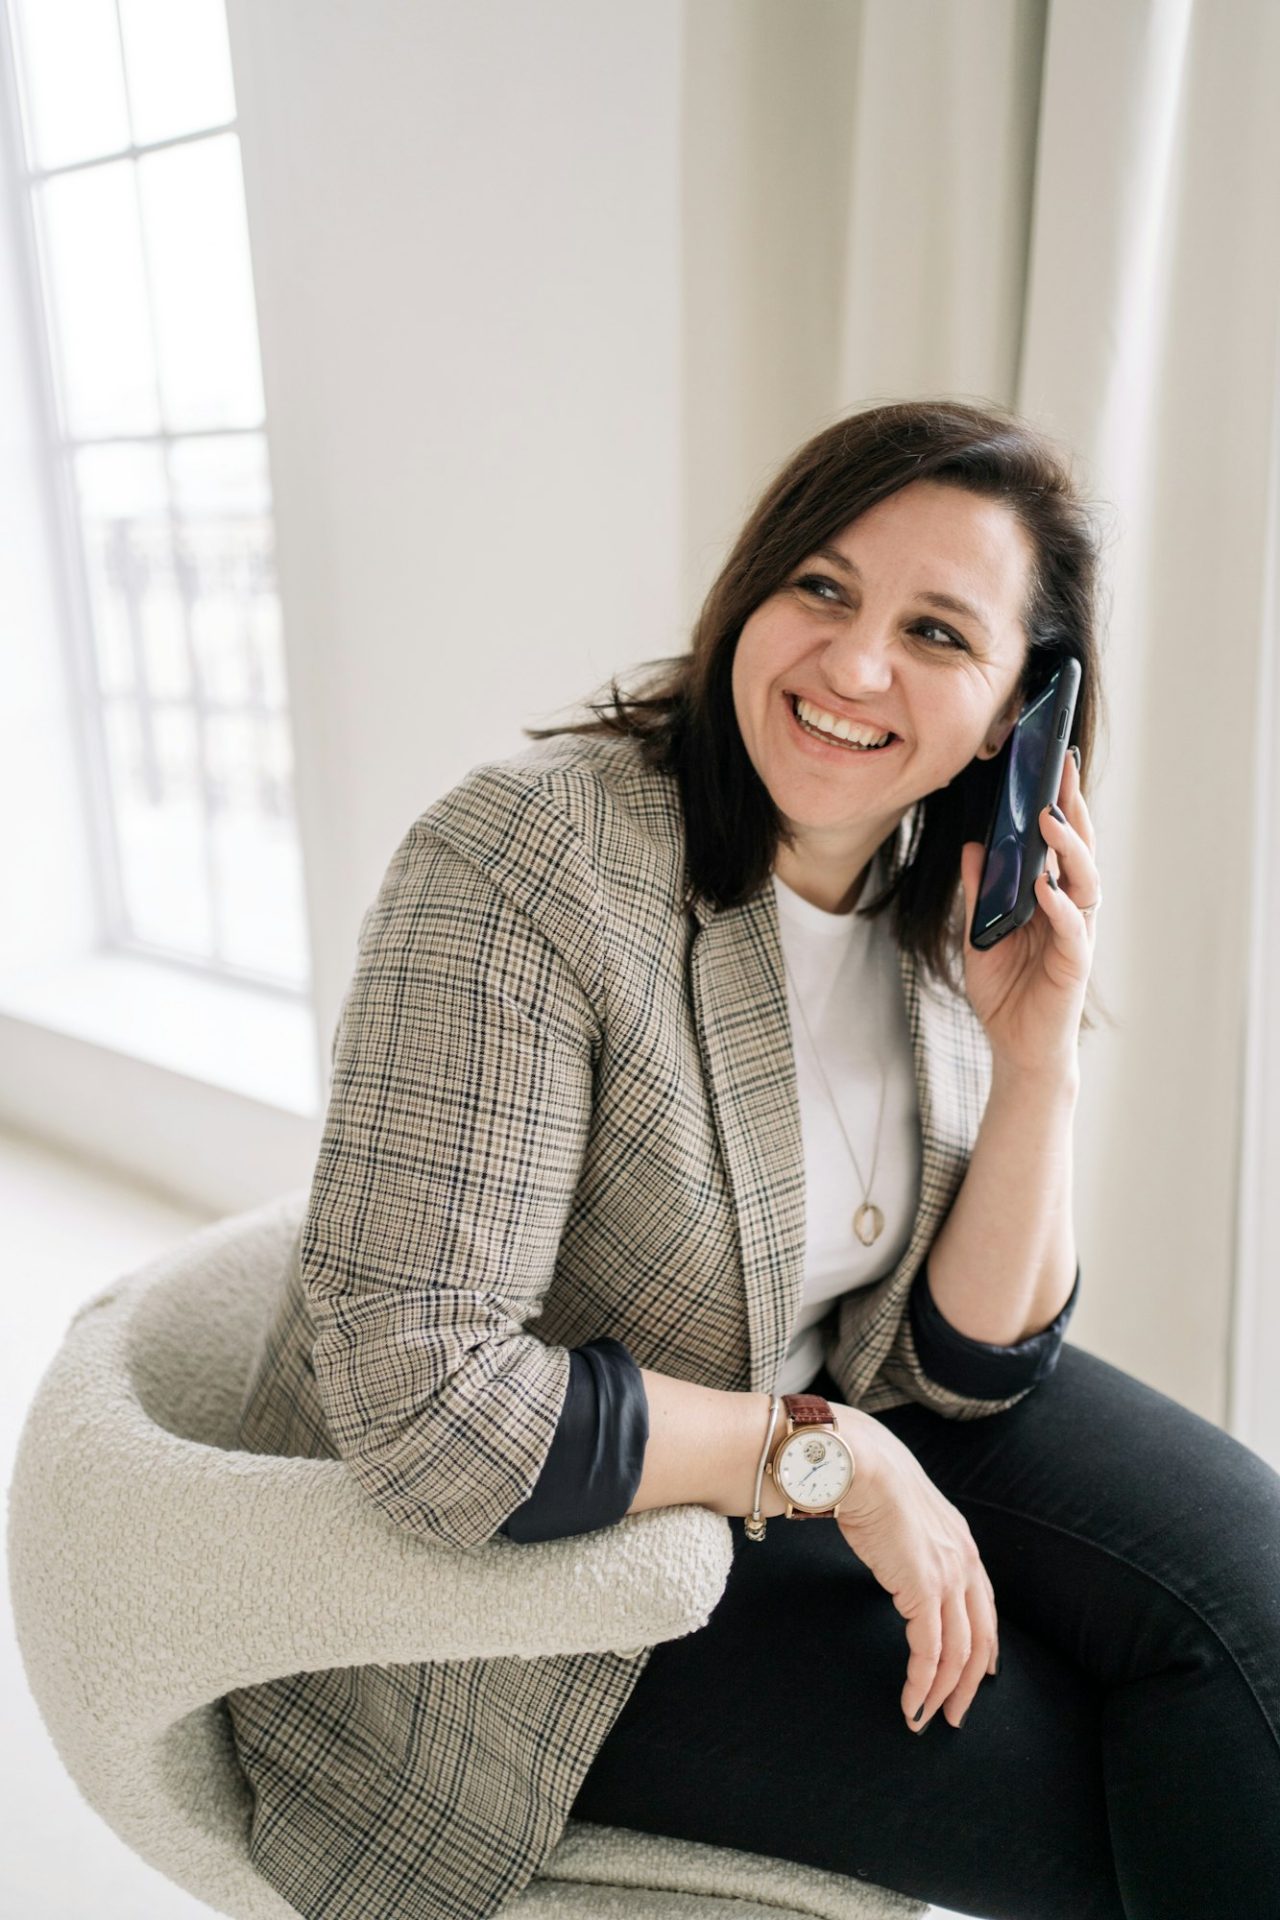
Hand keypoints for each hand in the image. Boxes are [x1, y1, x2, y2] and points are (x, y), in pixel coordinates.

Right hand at [834, 1407, 997, 1731]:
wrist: (858, 1463)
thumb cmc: (869, 1479)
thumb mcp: (903, 1512)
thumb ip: (910, 1537)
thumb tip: (895, 1546)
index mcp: (962, 1543)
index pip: (985, 1607)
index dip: (984, 1646)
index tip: (977, 1675)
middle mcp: (965, 1561)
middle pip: (980, 1638)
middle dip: (968, 1683)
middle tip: (953, 1714)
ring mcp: (948, 1576)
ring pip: (958, 1653)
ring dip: (943, 1692)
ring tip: (925, 1719)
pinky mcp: (924, 1589)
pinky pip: (929, 1652)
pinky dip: (921, 1684)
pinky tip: (910, 1703)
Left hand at [957, 748, 1099, 1075]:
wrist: (1017, 1048)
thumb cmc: (1005, 991)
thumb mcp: (977, 935)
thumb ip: (979, 893)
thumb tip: (973, 847)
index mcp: (1051, 897)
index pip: (1060, 844)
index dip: (1061, 804)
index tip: (1054, 764)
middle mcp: (1071, 910)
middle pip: (1080, 852)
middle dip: (1072, 810)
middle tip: (1061, 772)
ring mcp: (1077, 936)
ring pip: (1084, 883)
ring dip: (1068, 850)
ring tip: (1050, 820)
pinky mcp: (1074, 966)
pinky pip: (1071, 930)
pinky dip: (1060, 906)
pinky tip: (1045, 887)